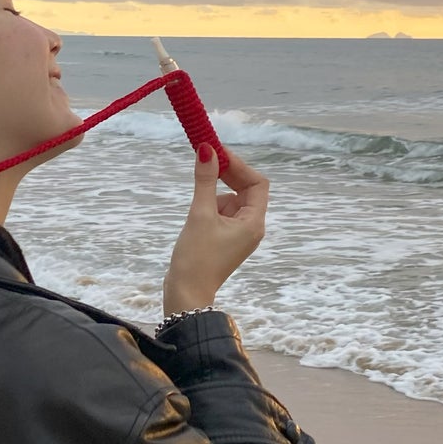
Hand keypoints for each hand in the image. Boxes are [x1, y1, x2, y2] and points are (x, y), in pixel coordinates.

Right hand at [162, 144, 269, 315]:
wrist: (185, 294)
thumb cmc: (196, 257)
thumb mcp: (199, 214)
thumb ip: (204, 181)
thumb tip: (207, 150)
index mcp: (253, 222)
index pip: (257, 183)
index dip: (239, 165)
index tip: (218, 153)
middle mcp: (251, 227)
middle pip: (247, 190)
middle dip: (228, 174)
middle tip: (206, 159)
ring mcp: (239, 234)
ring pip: (232, 200)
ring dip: (216, 191)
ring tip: (198, 199)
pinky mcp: (226, 239)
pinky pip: (223, 213)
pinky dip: (211, 205)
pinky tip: (196, 215)